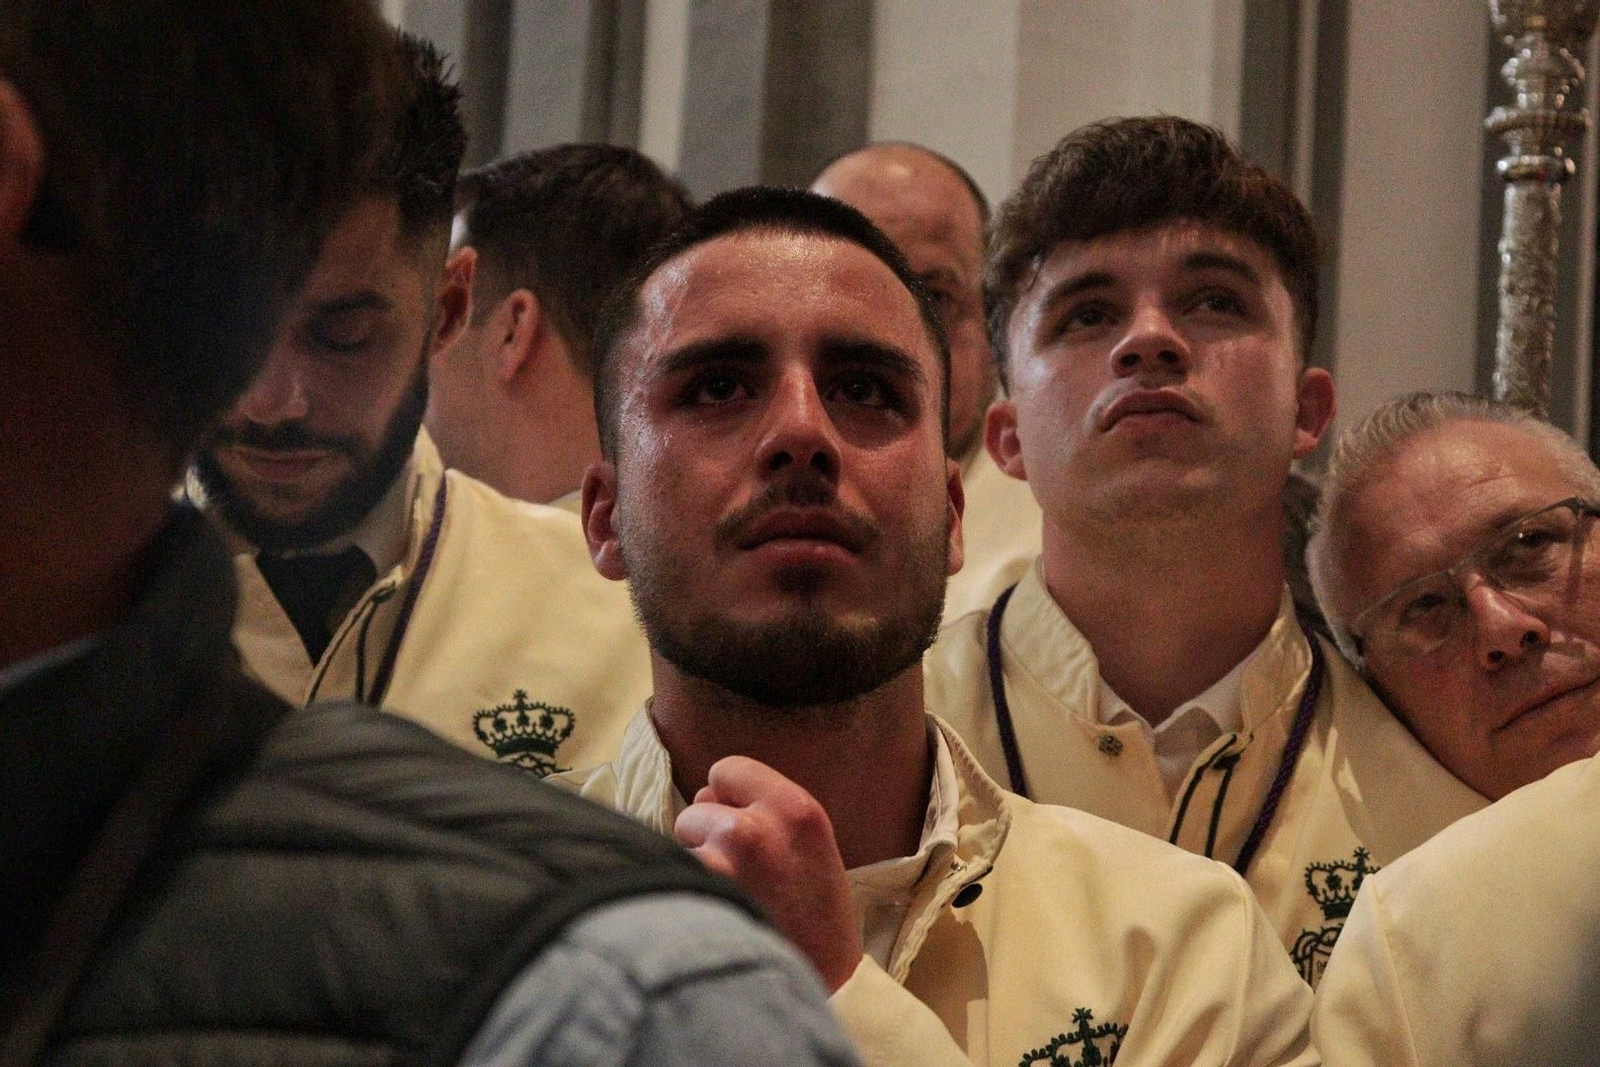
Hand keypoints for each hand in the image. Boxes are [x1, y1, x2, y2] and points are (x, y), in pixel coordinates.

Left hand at [674, 755, 863, 991]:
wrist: (818, 990)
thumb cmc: (819, 926)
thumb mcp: (814, 853)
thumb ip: (768, 814)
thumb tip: (707, 792)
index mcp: (796, 810)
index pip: (728, 768)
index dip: (728, 796)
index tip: (737, 822)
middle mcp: (756, 826)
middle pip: (699, 804)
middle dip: (706, 833)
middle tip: (736, 874)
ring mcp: (720, 862)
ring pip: (679, 840)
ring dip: (691, 864)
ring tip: (722, 897)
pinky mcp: (692, 892)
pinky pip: (667, 873)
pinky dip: (676, 891)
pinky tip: (703, 915)